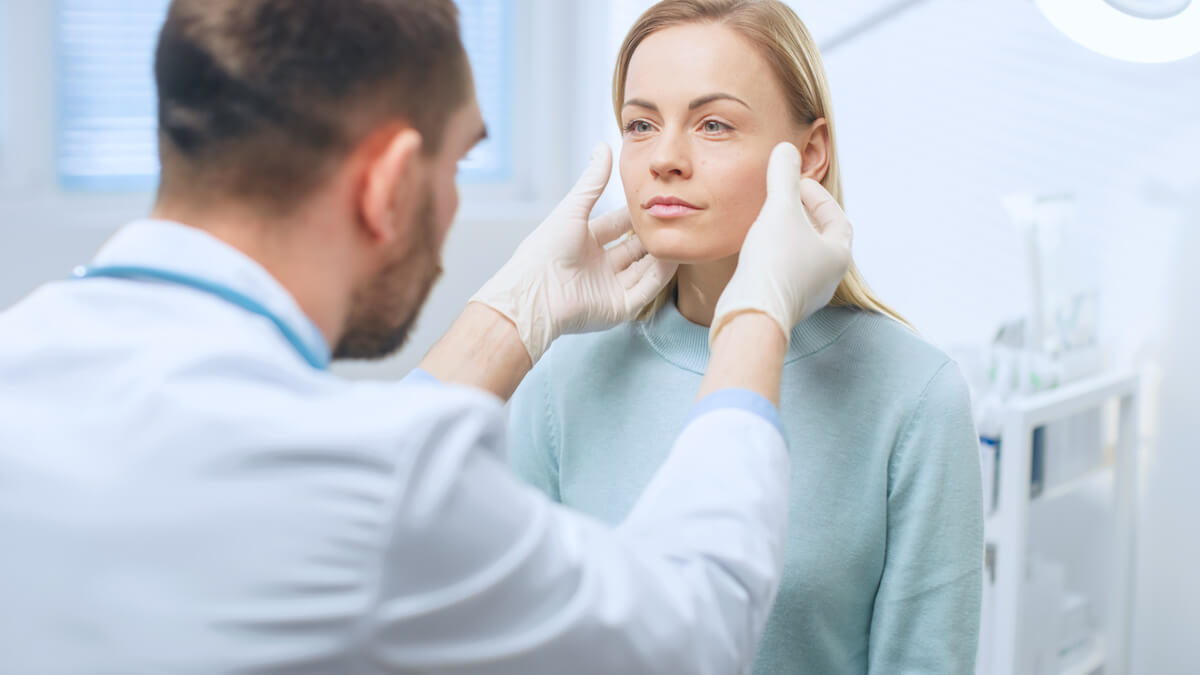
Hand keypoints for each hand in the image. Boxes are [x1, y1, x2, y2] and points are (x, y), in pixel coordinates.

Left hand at [471, 143, 677, 362]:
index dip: (636, 213)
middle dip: (653, 234)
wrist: (535, 293)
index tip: (658, 198)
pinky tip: (673, 257)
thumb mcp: (573, 210)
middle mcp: (598, 265)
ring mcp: (609, 287)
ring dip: (661, 253)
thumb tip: (604, 146)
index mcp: (584, 242)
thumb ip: (593, 182)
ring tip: (681, 235)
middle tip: (676, 217)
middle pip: (634, 248)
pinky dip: (660, 276)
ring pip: (644, 269)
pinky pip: (645, 290)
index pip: (618, 225)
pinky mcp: (618, 308)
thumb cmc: (545, 249)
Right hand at [710, 142, 852, 344]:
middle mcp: (829, 277)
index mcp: (839, 255)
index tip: (794, 184)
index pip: (836, 217)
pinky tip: (756, 248)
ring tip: (767, 221)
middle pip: (820, 237)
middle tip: (781, 199)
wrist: (752, 313)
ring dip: (787, 235)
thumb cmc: (774, 262)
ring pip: (802, 255)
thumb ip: (784, 176)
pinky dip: (775, 255)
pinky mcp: (785, 304)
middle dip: (802, 214)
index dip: (817, 196)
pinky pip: (785, 272)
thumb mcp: (780, 208)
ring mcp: (808, 294)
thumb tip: (785, 149)